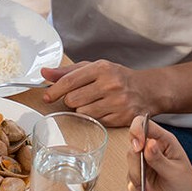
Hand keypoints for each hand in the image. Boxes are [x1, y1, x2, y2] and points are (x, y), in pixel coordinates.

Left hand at [41, 60, 157, 125]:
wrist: (147, 90)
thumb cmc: (117, 78)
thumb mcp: (94, 68)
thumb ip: (68, 72)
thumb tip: (44, 73)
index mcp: (102, 68)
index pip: (69, 81)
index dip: (54, 91)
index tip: (46, 96)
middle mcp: (110, 84)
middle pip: (72, 99)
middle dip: (71, 100)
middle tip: (80, 97)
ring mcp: (117, 102)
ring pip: (82, 113)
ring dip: (82, 110)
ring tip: (93, 103)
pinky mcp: (121, 118)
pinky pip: (94, 122)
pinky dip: (93, 118)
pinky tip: (102, 110)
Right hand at [126, 116, 191, 190]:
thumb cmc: (188, 183)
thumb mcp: (175, 171)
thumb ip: (159, 159)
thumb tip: (147, 144)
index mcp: (163, 141)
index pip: (142, 124)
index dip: (136, 131)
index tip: (138, 147)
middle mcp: (151, 149)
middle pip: (132, 151)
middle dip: (137, 172)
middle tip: (147, 186)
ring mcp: (144, 163)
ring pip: (130, 170)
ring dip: (140, 186)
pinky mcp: (139, 177)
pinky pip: (131, 185)